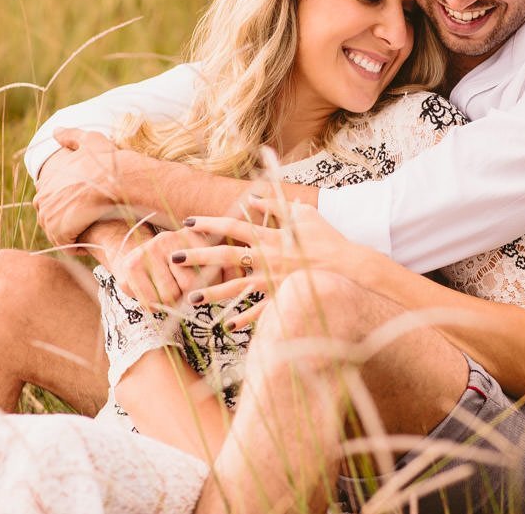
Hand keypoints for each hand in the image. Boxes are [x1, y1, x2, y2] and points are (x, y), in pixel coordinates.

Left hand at [33, 128, 132, 245]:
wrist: (120, 182)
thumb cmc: (110, 162)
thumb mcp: (91, 141)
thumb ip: (72, 136)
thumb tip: (55, 131)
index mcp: (48, 179)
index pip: (45, 197)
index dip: (62, 203)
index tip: (80, 207)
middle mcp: (44, 196)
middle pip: (47, 216)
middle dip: (62, 221)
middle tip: (84, 223)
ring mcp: (50, 214)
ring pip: (55, 231)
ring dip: (69, 235)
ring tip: (88, 234)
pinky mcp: (60, 230)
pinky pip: (65, 243)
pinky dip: (76, 246)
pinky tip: (90, 243)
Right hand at [110, 228, 224, 308]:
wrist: (133, 254)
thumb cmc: (176, 264)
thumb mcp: (202, 258)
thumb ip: (227, 267)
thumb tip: (241, 275)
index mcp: (190, 235)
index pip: (213, 268)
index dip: (214, 285)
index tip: (212, 287)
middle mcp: (167, 239)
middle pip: (190, 285)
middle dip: (190, 296)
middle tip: (185, 292)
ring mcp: (146, 253)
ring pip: (169, 297)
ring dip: (171, 302)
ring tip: (168, 291)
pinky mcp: (130, 268)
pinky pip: (150, 303)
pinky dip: (154, 306)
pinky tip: (153, 293)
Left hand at [173, 196, 382, 329]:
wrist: (350, 269)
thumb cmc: (328, 240)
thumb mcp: (304, 215)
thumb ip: (277, 205)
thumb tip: (253, 198)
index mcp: (271, 236)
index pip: (234, 226)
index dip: (210, 223)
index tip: (189, 223)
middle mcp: (268, 257)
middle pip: (226, 255)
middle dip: (198, 256)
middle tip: (174, 257)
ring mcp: (274, 280)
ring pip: (237, 287)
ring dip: (213, 292)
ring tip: (191, 299)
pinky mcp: (283, 298)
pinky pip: (261, 313)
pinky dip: (245, 320)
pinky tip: (228, 326)